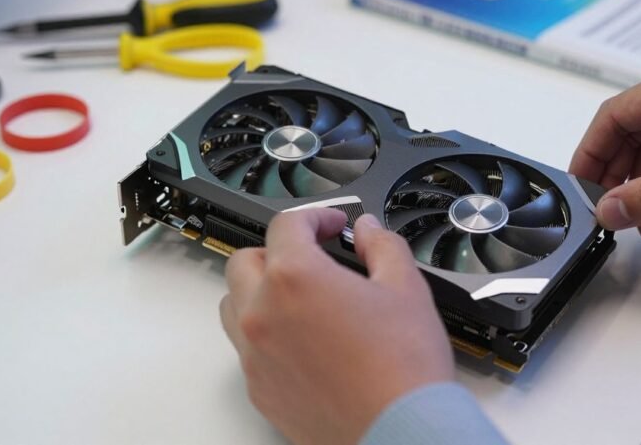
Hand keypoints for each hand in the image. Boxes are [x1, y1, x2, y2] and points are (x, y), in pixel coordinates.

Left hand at [219, 209, 453, 444]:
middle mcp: (263, 313)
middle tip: (313, 256)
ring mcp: (255, 355)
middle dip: (278, 251)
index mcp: (296, 278)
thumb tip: (368, 232)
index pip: (286, 225)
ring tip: (299, 297)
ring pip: (234, 305)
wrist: (400, 432)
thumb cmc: (403, 370)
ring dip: (259, 291)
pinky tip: (302, 340)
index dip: (315, 217)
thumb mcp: (407, 288)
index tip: (332, 225)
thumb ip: (382, 246)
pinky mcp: (259, 389)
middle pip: (245, 261)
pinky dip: (265, 334)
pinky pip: (246, 349)